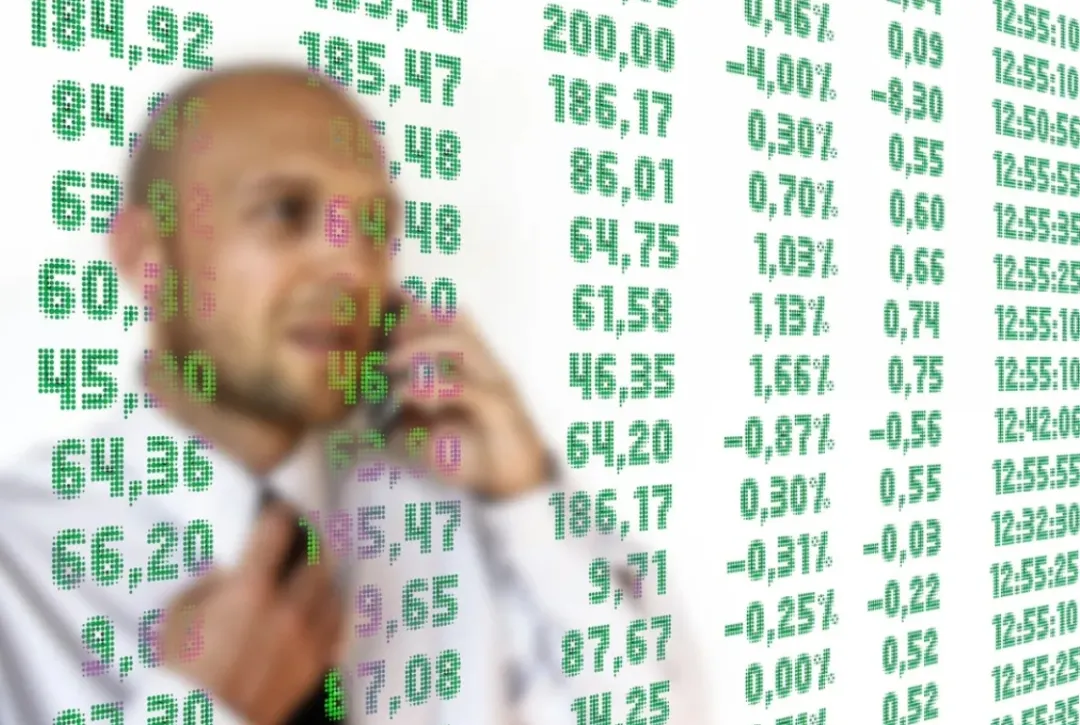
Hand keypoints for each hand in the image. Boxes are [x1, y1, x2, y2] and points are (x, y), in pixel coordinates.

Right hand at [158, 504, 343, 724]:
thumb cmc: (181, 676)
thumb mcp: (176, 620)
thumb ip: (206, 586)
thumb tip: (227, 571)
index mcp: (249, 590)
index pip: (277, 530)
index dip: (278, 513)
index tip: (277, 509)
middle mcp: (287, 608)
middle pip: (318, 556)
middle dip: (309, 542)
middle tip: (302, 538)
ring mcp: (306, 638)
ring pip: (333, 589)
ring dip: (324, 576)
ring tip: (314, 570)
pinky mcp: (316, 664)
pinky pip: (338, 625)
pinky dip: (332, 608)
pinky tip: (323, 605)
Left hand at [383, 296, 549, 498]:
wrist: (513, 487)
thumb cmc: (473, 457)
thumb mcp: (428, 434)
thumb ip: (404, 416)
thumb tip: (364, 412)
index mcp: (473, 367)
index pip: (451, 320)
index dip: (418, 310)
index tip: (383, 316)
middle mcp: (487, 368)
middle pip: (456, 323)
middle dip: (414, 324)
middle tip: (380, 342)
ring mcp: (496, 385)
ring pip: (463, 347)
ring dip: (421, 349)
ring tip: (389, 364)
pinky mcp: (501, 410)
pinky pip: (468, 389)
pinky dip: (435, 388)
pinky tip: (408, 395)